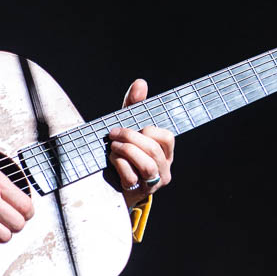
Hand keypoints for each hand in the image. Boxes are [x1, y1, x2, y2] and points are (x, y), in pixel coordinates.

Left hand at [108, 78, 175, 205]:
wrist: (109, 184)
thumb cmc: (123, 152)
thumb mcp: (129, 128)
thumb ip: (134, 106)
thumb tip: (141, 83)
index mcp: (165, 153)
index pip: (167, 138)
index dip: (149, 130)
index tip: (134, 126)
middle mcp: (163, 169)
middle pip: (153, 149)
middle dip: (130, 137)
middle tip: (113, 134)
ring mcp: (151, 184)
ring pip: (146, 164)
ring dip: (125, 151)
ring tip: (112, 147)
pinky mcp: (137, 192)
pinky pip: (130, 176)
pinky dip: (118, 165)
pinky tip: (111, 161)